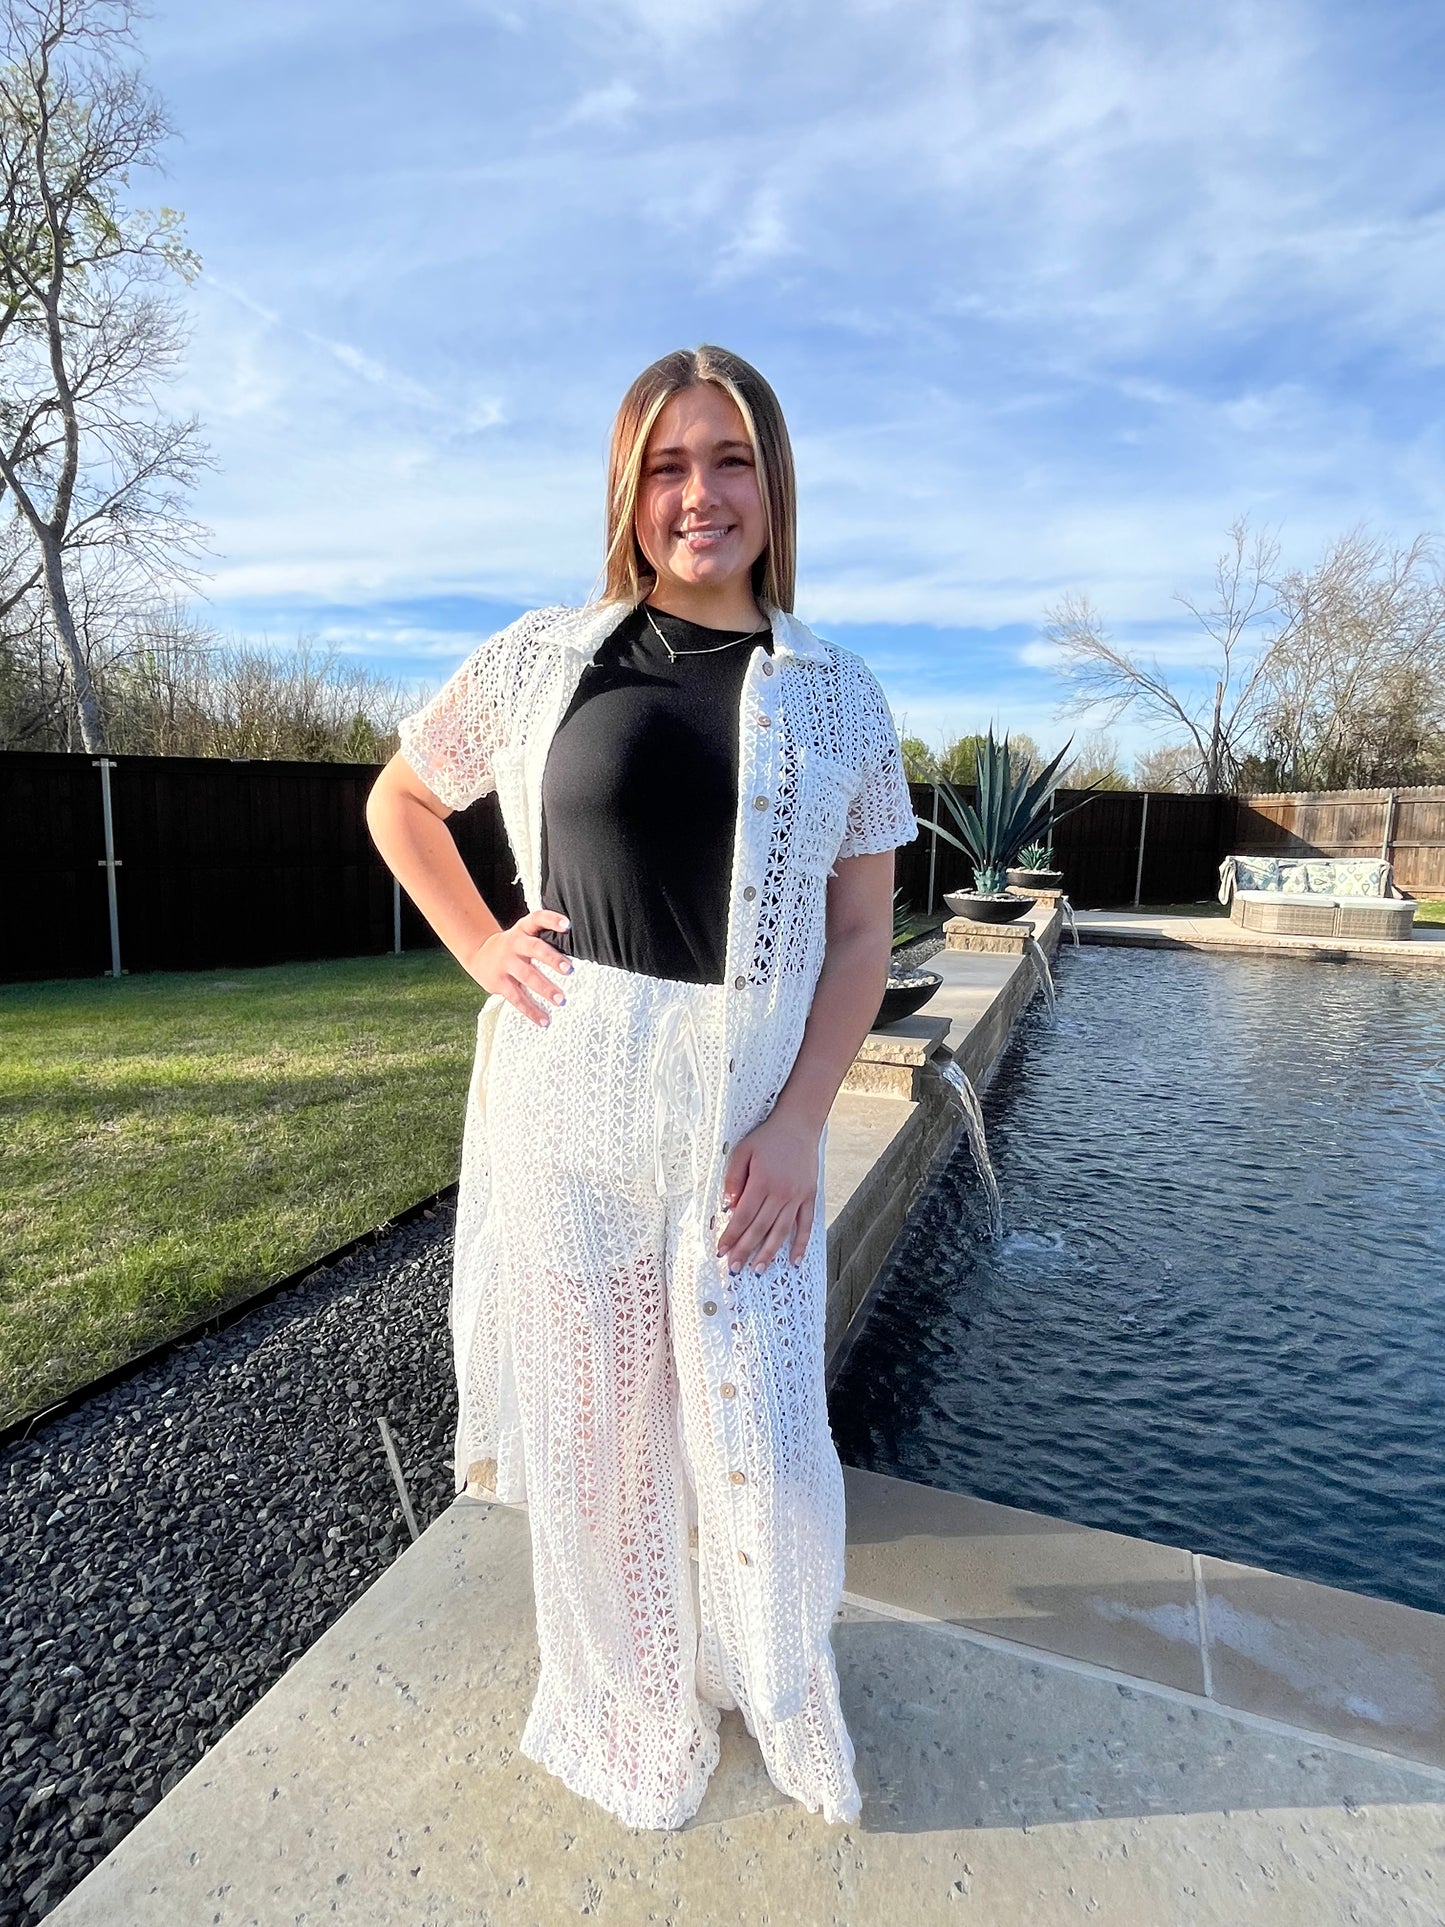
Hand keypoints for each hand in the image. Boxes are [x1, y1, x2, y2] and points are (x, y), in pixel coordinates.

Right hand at [465, 910, 572, 1024]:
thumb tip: (577, 955)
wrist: (479, 954)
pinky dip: (531, 1011)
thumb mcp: (524, 934)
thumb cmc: (513, 946)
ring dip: (545, 989)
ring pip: (527, 976)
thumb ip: (544, 939)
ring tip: (561, 1000)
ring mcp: (506, 963)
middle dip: (552, 958)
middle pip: (534, 948)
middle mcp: (514, 944)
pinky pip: (517, 998)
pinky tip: (544, 1020)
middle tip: (569, 969)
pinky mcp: (499, 982)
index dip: (552, 920)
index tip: (567, 925)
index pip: (537, 919)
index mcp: (523, 930)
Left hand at [715, 1109, 819, 1273]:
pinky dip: (801, 1244)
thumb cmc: (767, 1138)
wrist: (799, 1126)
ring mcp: (797, 1197)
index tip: (721, 1251)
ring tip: (758, 1269)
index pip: (743, 1216)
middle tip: (734, 1268)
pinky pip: (805, 1225)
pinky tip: (795, 1261)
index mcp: (762, 1181)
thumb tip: (729, 1206)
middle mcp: (781, 1192)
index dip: (732, 1235)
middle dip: (745, 1250)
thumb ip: (733, 1178)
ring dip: (769, 1253)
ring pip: (781, 1231)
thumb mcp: (743, 1151)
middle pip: (760, 1228)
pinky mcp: (809, 1197)